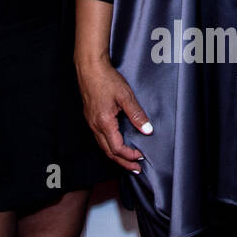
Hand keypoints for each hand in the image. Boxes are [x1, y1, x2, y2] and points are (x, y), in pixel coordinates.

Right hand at [76, 55, 151, 171]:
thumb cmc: (106, 79)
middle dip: (123, 162)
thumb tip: (147, 130)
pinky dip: (109, 146)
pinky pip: (99, 138)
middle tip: (135, 169)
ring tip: (127, 161)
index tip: (141, 157)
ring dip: (116, 156)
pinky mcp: (90, 117)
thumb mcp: (125, 96)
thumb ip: (137, 114)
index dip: (129, 155)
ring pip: (102, 146)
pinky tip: (116, 145)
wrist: (89, 68)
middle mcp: (95, 126)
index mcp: (104, 122)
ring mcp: (91, 122)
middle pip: (108, 152)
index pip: (117, 148)